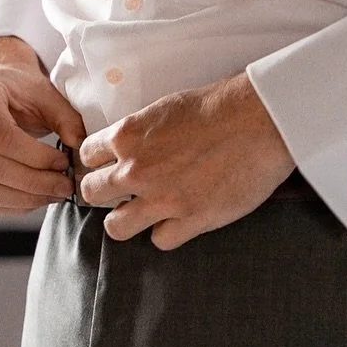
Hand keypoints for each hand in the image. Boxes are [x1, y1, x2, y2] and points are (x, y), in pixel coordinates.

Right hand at [0, 35, 85, 215]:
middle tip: (64, 187)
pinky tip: (33, 199)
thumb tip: (80, 148)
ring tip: (52, 194)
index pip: (1, 137)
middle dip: (32, 183)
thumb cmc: (20, 89)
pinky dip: (8, 206)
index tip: (64, 163)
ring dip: (22, 200)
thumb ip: (66, 119)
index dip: (36, 158)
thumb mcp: (46, 94)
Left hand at [77, 70, 294, 249]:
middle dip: (103, 192)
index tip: (106, 165)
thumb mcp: (167, 107)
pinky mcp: (190, 220)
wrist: (259, 120)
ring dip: (126, 220)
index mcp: (128, 135)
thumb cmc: (220, 105)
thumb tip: (131, 146)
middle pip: (91, 192)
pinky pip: (159, 240)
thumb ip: (141, 132)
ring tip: (141, 213)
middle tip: (121, 191)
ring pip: (116, 227)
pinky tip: (178, 220)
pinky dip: (167, 232)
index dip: (96, 161)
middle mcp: (137, 170)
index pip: (86, 155)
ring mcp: (162, 199)